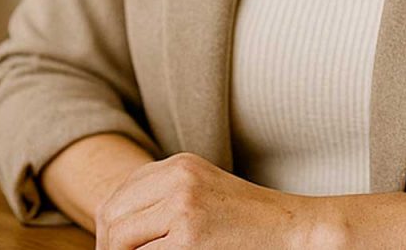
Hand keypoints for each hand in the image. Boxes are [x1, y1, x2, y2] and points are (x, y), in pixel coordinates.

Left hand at [92, 153, 336, 248]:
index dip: (109, 228)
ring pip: (119, 236)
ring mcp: (181, 203)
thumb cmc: (253, 223)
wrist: (297, 229)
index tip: (115, 249)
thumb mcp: (205, 195)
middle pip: (112, 213)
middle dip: (108, 245)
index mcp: (178, 164)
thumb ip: (166, 201)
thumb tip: (118, 231)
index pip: (119, 194)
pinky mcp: (188, 233)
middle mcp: (176, 176)